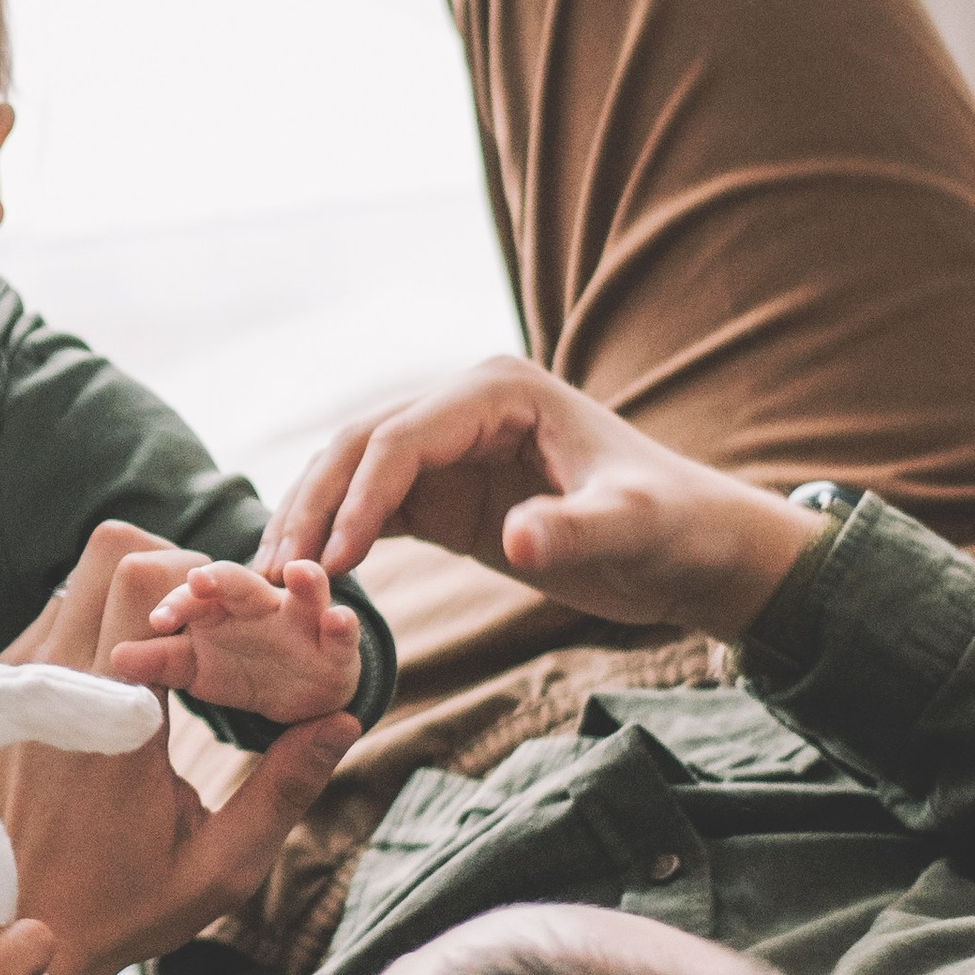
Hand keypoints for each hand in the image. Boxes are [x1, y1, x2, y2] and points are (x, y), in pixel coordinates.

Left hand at [0, 525, 362, 974]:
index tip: (234, 621)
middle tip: (208, 621)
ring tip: (174, 652)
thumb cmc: (126, 906)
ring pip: (75, 580)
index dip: (201, 581)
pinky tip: (129, 683)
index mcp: (113, 718)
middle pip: (107, 553)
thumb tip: (343, 720)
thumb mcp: (221, 867)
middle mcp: (54, 684)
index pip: (145, 582)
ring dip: (130, 597)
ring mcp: (17, 684)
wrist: (18, 932)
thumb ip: (284, 791)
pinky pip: (51, 622)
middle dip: (169, 567)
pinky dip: (95, 628)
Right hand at [258, 358, 820, 641]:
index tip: (331, 565)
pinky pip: (371, 507)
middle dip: (313, 507)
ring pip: (351, 473)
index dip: (358, 498)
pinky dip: (335, 539)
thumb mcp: (635, 527)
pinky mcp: (447, 494)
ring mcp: (450, 447)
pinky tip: (306, 584)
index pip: (402, 436)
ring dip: (311, 523)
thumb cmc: (678, 527)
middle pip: (358, 445)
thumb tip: (519, 541)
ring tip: (274, 585)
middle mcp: (464, 405)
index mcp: (500, 389)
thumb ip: (577, 531)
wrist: (700, 550)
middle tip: (277, 577)